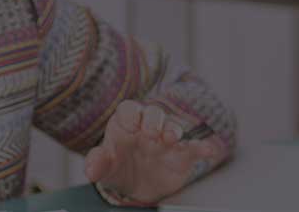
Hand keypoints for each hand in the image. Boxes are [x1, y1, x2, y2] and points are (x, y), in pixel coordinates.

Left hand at [83, 100, 219, 204]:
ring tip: (173, 139)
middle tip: (152, 133)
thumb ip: (97, 164)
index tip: (132, 126)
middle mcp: (148, 127)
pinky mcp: (182, 155)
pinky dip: (202, 148)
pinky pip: (195, 148)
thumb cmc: (118, 168)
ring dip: (175, 130)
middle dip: (155, 120)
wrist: (136, 188)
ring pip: (174, 127)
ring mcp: (167, 140)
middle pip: (154, 113)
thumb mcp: (105, 168)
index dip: (131, 115)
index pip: (129, 110)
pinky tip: (207, 150)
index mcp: (126, 123)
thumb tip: (90, 169)